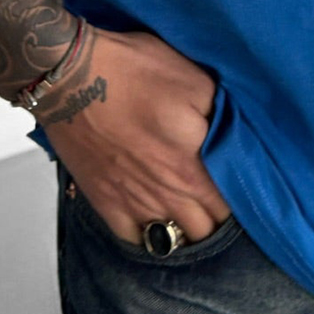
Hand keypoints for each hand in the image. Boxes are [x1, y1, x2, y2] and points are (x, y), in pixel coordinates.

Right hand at [39, 24, 233, 246]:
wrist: (71, 77)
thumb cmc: (133, 71)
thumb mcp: (193, 80)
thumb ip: (222, 116)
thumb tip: (236, 140)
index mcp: (193, 167)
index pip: (231, 207)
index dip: (241, 199)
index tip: (243, 189)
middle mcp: (167, 195)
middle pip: (206, 231)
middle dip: (217, 219)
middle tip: (218, 201)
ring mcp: (134, 204)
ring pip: (172, 242)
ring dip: (186, 233)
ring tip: (191, 216)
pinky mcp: (105, 204)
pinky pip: (134, 241)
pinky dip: (148, 237)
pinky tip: (155, 222)